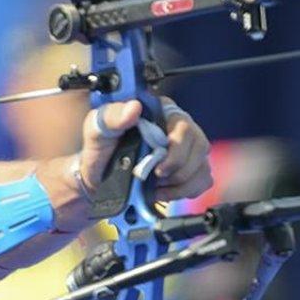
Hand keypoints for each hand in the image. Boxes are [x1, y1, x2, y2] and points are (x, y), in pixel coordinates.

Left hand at [77, 97, 211, 202]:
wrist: (97, 177)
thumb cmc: (99, 149)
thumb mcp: (97, 129)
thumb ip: (111, 116)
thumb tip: (133, 108)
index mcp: (161, 111)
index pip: (184, 126)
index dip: (176, 150)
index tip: (159, 169)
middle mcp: (179, 127)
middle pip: (199, 147)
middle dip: (176, 170)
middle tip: (154, 178)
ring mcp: (188, 149)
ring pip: (202, 167)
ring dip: (179, 184)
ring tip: (155, 187)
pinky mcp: (190, 169)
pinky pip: (202, 181)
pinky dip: (184, 191)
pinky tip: (163, 192)